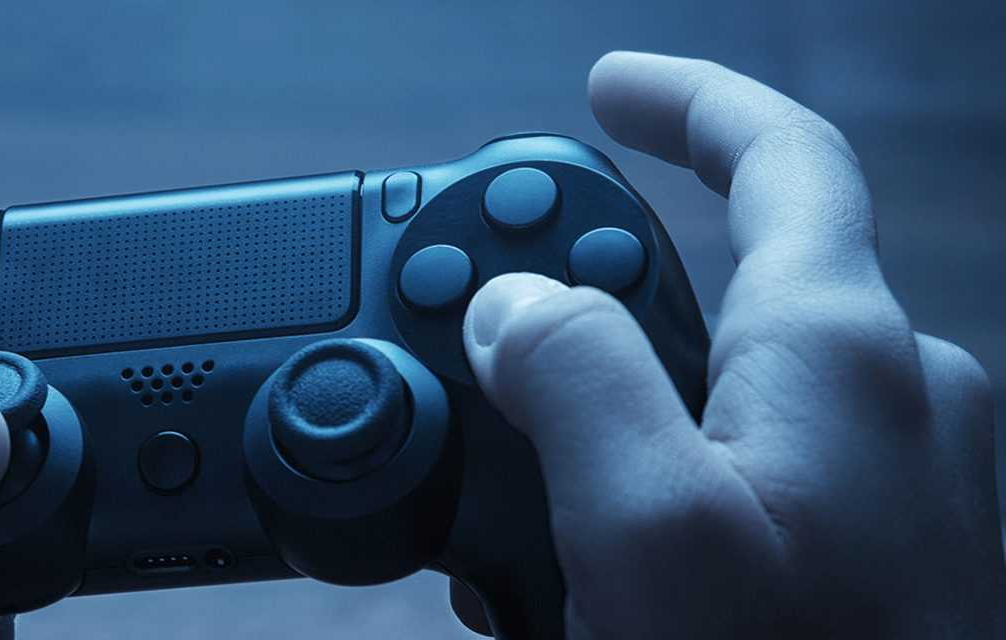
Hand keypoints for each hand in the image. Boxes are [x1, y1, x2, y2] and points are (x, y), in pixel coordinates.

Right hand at [458, 52, 1003, 636]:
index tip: (609, 86)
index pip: (778, 157)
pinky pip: (745, 481)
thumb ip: (573, 381)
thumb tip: (517, 303)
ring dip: (608, 432)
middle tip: (484, 366)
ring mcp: (893, 485)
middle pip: (725, 283)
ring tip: (521, 538)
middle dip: (594, 310)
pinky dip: (653, 498)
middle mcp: (887, 397)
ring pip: (722, 397)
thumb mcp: (646, 530)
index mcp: (839, 350)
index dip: (689, 103)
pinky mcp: (876, 560)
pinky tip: (590, 589)